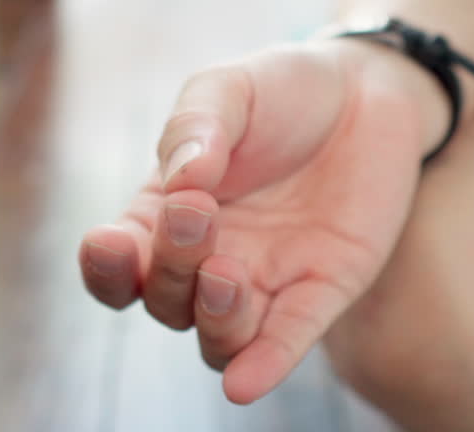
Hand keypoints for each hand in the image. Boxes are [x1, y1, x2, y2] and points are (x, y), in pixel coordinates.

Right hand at [79, 39, 439, 403]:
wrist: (369, 89)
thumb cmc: (283, 89)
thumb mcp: (229, 88)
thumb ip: (197, 125)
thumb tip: (182, 179)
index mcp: (167, 212)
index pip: (118, 264)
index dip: (105, 268)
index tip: (109, 242)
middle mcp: (207, 258)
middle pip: (165, 301)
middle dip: (170, 267)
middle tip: (196, 212)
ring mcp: (264, 280)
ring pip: (217, 340)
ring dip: (213, 322)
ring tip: (226, 274)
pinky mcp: (321, 291)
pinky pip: (286, 341)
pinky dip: (264, 366)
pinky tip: (246, 384)